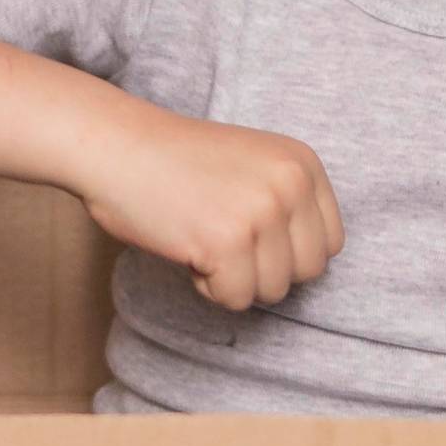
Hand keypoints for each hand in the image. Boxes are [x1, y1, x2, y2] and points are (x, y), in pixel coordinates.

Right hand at [79, 108, 344, 310]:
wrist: (116, 146)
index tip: (249, 234)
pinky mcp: (227, 243)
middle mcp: (291, 184)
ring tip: (201, 236)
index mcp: (303, 163)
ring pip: (272, 291)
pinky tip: (186, 248)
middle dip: (265, 270)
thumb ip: (288, 203)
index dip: (288, 252)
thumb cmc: (176, 162)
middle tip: (222, 239)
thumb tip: (312, 267)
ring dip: (233, 278)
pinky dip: (206, 286)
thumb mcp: (253, 165)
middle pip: (308, 271)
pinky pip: (235, 299)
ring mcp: (261, 213)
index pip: (329, 242)